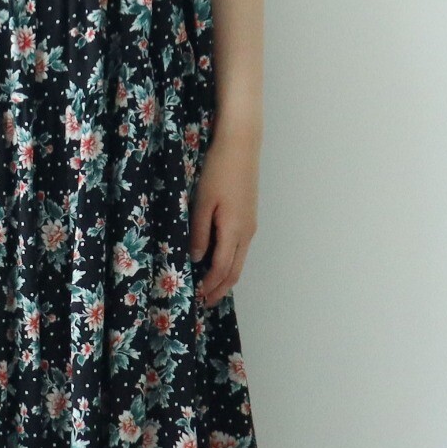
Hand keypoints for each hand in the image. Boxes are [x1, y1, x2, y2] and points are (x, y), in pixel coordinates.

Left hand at [189, 123, 259, 306]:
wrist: (241, 145)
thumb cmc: (218, 171)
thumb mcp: (202, 202)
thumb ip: (199, 233)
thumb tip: (196, 259)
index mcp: (234, 230)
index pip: (222, 268)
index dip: (210, 285)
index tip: (197, 297)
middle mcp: (247, 232)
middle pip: (235, 270)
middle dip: (220, 288)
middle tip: (205, 302)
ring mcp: (250, 225)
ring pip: (239, 260)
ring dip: (225, 276)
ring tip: (210, 287)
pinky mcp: (249, 217)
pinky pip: (240, 248)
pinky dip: (229, 262)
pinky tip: (217, 261)